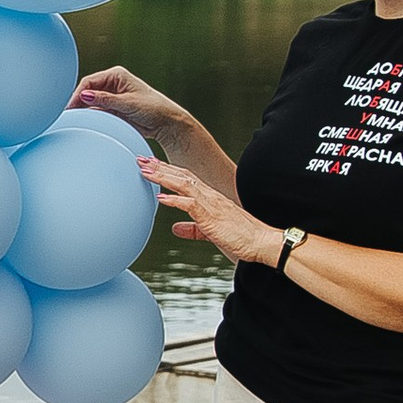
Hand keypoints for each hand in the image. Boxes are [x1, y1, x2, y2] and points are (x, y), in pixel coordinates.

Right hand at [74, 62, 184, 135]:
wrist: (166, 123)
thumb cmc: (153, 108)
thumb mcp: (128, 104)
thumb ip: (105, 100)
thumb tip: (84, 95)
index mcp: (116, 75)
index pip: (90, 82)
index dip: (78, 94)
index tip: (70, 106)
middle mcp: (112, 84)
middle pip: (87, 91)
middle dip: (78, 102)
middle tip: (68, 115)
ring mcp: (112, 96)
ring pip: (90, 102)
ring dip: (84, 110)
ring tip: (75, 120)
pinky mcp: (112, 108)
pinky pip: (96, 111)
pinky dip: (91, 116)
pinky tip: (85, 123)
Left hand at [149, 160, 279, 265]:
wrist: (261, 242)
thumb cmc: (240, 237)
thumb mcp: (210, 232)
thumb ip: (193, 229)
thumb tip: (176, 229)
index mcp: (210, 197)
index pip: (186, 178)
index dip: (167, 171)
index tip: (151, 166)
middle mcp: (210, 196)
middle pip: (182, 175)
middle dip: (160, 167)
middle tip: (140, 160)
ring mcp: (211, 203)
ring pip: (183, 184)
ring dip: (163, 177)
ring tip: (145, 171)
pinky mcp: (212, 216)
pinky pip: (190, 204)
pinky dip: (174, 200)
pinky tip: (161, 198)